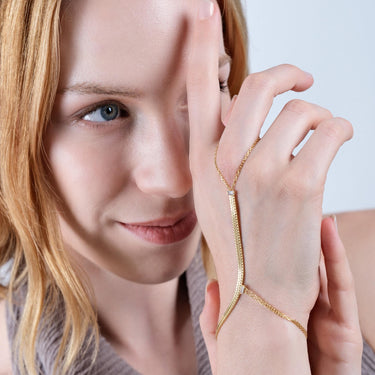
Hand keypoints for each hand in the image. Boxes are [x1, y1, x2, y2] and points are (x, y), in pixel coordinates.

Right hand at [187, 1, 352, 329]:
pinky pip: (330, 130)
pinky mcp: (301, 185)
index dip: (198, 48)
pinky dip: (339, 133)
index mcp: (202, 164)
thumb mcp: (217, 195)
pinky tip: (333, 149)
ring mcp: (263, 173)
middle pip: (257, 85)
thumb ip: (225, 149)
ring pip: (302, 110)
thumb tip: (242, 109)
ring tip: (320, 140)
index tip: (201, 13)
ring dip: (319, 118)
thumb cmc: (243, 243)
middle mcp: (227, 163)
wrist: (259, 297)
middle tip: (302, 79)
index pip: (197, 92)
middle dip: (286, 73)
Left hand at [200, 217, 362, 374]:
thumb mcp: (232, 353)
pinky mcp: (345, 333)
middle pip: (297, 264)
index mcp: (276, 312)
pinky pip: (342, 289)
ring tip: (305, 202)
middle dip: (291, 233)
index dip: (267, 245)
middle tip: (280, 200)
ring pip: (320, 268)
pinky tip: (327, 228)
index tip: (255, 218)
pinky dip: (336, 258)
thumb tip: (213, 287)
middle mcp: (301, 311)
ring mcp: (324, 319)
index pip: (272, 270)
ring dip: (315, 235)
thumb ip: (219, 323)